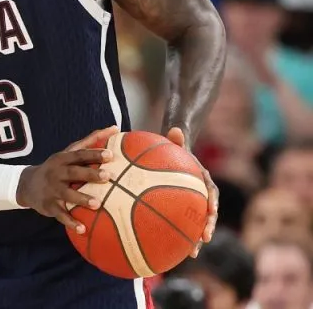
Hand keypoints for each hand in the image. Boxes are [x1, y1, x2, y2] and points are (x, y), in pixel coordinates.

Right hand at [16, 125, 118, 233]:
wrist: (27, 184)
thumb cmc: (57, 167)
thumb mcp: (68, 152)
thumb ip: (90, 141)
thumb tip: (114, 128)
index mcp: (62, 159)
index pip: (78, 154)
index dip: (93, 154)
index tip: (110, 155)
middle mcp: (56, 173)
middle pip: (73, 172)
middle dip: (89, 174)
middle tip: (107, 177)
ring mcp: (52, 190)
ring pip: (67, 194)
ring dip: (81, 199)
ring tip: (97, 203)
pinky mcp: (50, 206)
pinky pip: (61, 215)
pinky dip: (71, 222)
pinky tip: (83, 229)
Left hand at [166, 127, 217, 256]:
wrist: (174, 153)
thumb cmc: (174, 147)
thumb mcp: (176, 142)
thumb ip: (176, 138)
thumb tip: (174, 129)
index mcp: (203, 179)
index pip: (211, 192)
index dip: (212, 203)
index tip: (212, 213)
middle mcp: (201, 193)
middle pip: (208, 213)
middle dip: (207, 227)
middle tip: (204, 240)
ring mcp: (193, 202)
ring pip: (197, 223)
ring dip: (196, 238)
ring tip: (191, 254)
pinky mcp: (183, 208)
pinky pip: (182, 223)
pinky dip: (177, 235)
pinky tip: (169, 248)